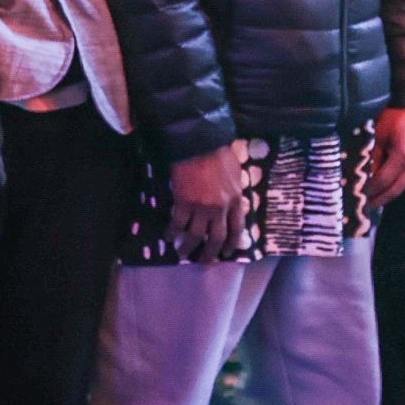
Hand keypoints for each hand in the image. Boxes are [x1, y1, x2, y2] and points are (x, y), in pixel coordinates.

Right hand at [168, 139, 253, 262]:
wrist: (199, 143)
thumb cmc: (219, 153)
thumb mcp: (235, 173)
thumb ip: (234, 190)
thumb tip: (233, 201)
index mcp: (235, 200)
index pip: (237, 228)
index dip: (233, 243)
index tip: (228, 252)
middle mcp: (220, 209)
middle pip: (217, 238)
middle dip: (211, 253)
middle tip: (205, 261)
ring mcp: (201, 207)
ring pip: (196, 236)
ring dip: (189, 247)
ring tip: (183, 254)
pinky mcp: (183, 203)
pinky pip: (177, 224)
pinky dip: (172, 232)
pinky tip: (168, 237)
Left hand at [367, 106, 404, 209]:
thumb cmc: (392, 115)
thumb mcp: (377, 135)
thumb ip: (371, 157)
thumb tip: (361, 176)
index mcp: (403, 155)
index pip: (384, 180)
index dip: (370, 190)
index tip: (358, 197)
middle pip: (396, 189)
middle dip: (380, 200)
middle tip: (365, 209)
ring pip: (402, 185)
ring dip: (388, 195)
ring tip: (373, 202)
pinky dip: (394, 185)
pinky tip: (384, 188)